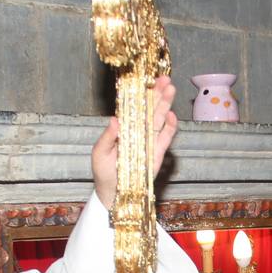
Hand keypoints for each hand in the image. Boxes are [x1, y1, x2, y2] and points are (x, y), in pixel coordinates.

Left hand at [92, 76, 178, 207]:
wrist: (113, 193)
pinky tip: (172, 115)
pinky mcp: (158, 153)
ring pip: (159, 119)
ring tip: (170, 89)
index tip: (146, 80)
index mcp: (124, 127)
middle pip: (150, 108)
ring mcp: (149, 141)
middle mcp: (138, 131)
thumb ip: (107, 137)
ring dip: (165, 104)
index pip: (134, 106)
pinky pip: (165, 138)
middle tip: (165, 78)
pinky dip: (170, 128)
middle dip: (157, 93)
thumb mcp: (100, 153)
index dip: (140, 93)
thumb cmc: (103, 172)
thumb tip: (114, 119)